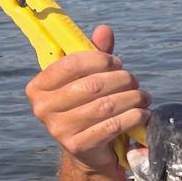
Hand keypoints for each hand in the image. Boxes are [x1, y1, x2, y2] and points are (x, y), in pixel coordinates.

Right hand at [25, 26, 150, 170]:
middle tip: (134, 82)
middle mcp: (43, 108)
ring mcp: (58, 129)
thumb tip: (104, 30)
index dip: (100, 59)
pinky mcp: (78, 146)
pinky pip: (112, 126)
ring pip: (105, 105)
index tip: (117, 63)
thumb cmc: (87, 107)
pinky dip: (133, 117)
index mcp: (38, 86)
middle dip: (121, 80)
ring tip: (142, 97)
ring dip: (132, 98)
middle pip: (92, 85)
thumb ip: (95, 55)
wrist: (88, 150)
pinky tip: (142, 113)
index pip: (70, 64)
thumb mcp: (88, 79)